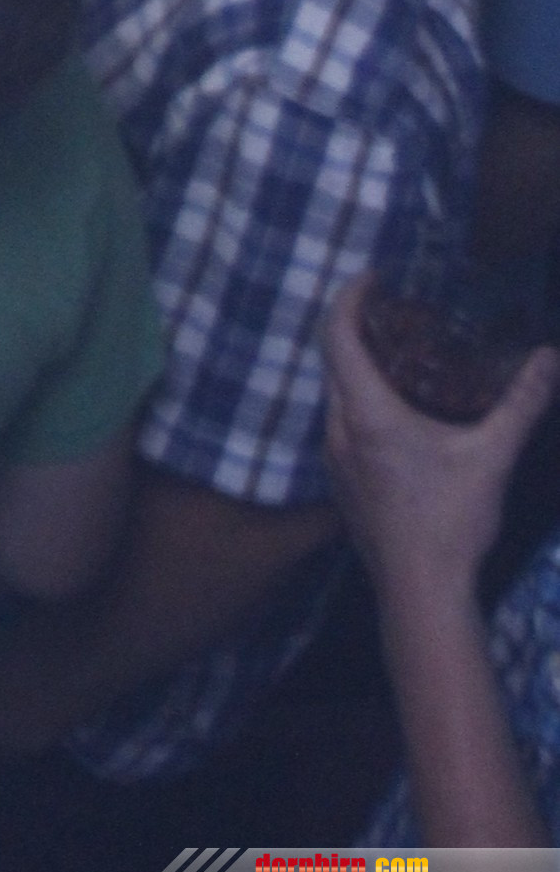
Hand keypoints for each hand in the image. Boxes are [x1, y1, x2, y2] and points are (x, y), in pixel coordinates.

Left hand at [323, 278, 558, 597]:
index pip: (337, 331)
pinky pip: (340, 425)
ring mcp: (333, 460)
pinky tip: (397, 416)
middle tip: (398, 313)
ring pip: (335, 394)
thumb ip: (520, 404)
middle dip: (359, 327)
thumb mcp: (491, 456)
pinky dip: (359, 402)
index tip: (376, 276)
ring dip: (358, 367)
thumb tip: (548, 357)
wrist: (421, 594)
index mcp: (365, 411)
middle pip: (333, 358)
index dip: (351, 295)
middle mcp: (337, 428)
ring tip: (400, 358)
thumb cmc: (451, 521)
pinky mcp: (341, 486)